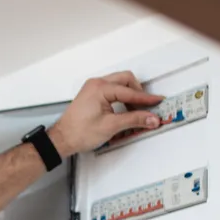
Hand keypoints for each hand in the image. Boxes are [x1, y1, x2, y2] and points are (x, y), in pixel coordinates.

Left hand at [49, 72, 163, 156]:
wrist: (62, 139)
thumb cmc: (79, 133)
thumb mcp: (110, 126)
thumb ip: (134, 120)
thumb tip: (151, 118)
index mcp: (100, 88)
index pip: (130, 91)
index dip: (146, 98)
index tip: (158, 102)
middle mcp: (96, 84)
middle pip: (126, 80)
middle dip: (138, 92)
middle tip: (146, 107)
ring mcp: (93, 88)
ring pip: (119, 83)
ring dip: (130, 94)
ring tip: (135, 111)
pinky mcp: (92, 94)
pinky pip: (112, 89)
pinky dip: (121, 96)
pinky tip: (125, 109)